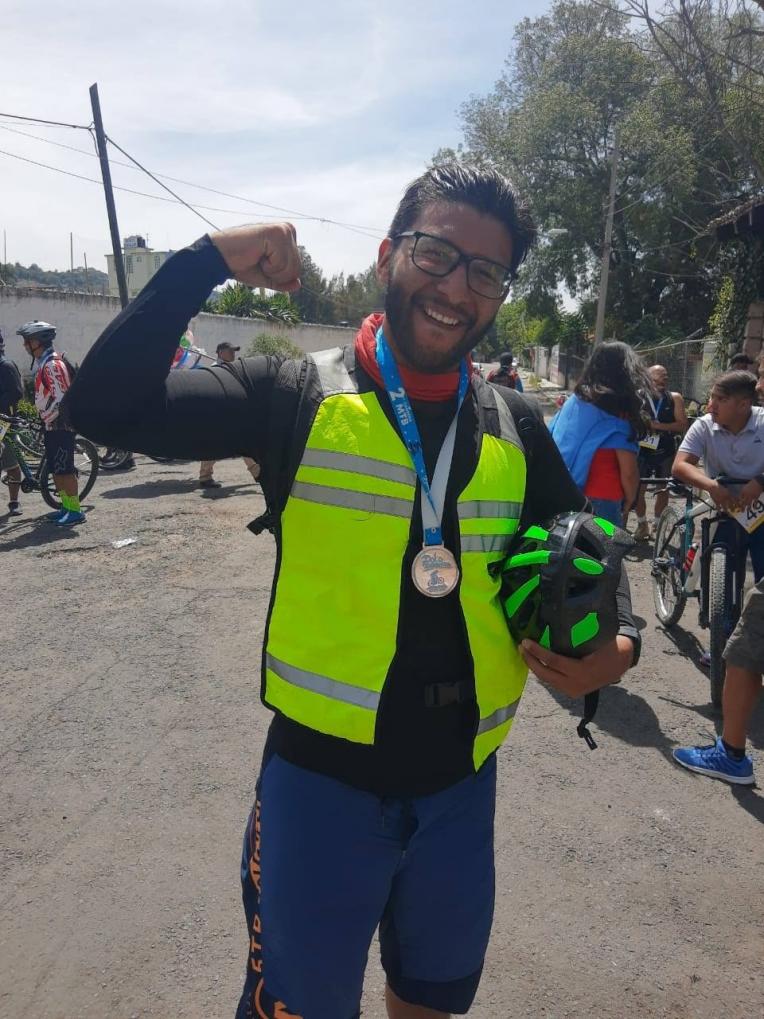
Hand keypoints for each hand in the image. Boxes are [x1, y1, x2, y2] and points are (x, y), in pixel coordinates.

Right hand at [210, 223, 301, 291]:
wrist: (220, 258)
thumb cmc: (242, 265)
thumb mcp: (266, 277)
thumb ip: (283, 281)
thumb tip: (298, 284)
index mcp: (287, 238)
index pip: (296, 269)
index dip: (278, 275)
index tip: (261, 263)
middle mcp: (288, 230)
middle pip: (296, 269)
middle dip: (276, 274)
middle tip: (258, 261)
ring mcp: (283, 230)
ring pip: (291, 268)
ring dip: (271, 271)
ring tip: (257, 257)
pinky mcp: (276, 233)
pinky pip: (282, 263)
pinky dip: (268, 266)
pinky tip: (256, 254)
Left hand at [520, 635, 634, 697]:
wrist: (620, 665)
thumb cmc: (608, 648)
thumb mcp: (598, 639)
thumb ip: (580, 634)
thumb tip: (561, 617)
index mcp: (582, 671)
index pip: (554, 661)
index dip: (538, 652)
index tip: (526, 641)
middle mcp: (576, 684)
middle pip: (545, 674)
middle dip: (530, 661)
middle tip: (521, 647)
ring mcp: (573, 691)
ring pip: (547, 680)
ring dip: (534, 666)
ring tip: (525, 653)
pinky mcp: (572, 692)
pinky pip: (553, 682)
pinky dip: (543, 672)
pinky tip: (535, 661)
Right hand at [709, 481, 737, 512]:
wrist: (713, 486)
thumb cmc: (719, 486)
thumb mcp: (726, 489)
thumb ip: (728, 493)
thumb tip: (731, 496)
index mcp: (729, 495)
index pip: (735, 500)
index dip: (737, 504)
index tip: (739, 507)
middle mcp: (726, 499)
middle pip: (731, 505)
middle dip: (733, 509)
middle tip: (735, 512)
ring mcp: (721, 501)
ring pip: (725, 508)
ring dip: (727, 512)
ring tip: (729, 515)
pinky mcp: (716, 502)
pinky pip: (718, 507)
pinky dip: (719, 511)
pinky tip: (720, 513)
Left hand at [737, 479, 763, 510]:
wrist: (758, 482)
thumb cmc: (752, 483)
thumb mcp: (745, 487)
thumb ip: (743, 492)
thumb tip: (741, 497)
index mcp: (743, 492)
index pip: (739, 498)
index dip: (738, 502)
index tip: (737, 506)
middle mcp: (746, 495)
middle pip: (743, 502)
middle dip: (742, 507)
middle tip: (741, 511)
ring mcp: (751, 496)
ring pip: (749, 503)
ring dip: (748, 508)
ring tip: (747, 511)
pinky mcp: (756, 497)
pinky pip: (755, 502)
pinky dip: (755, 506)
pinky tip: (754, 508)